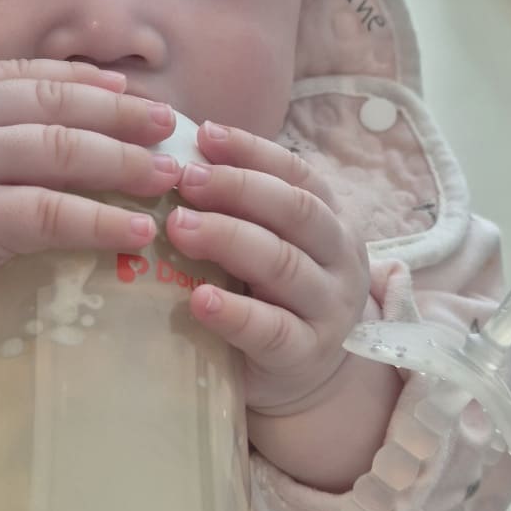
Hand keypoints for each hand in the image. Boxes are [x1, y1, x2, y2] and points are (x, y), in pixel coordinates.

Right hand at [0, 59, 182, 333]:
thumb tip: (70, 118)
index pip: (31, 75)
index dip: (89, 84)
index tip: (134, 94)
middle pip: (56, 106)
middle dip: (122, 116)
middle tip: (171, 128)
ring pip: (59, 152)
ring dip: (122, 162)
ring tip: (166, 176)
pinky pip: (49, 215)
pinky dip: (100, 221)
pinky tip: (135, 231)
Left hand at [166, 122, 369, 413]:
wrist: (308, 376)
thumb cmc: (274, 295)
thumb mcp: (270, 243)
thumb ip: (239, 209)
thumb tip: (171, 159)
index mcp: (331, 220)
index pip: (297, 173)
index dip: (252, 152)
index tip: (203, 134)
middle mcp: (339, 258)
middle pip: (295, 211)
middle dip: (237, 188)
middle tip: (183, 179)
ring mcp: (328, 309)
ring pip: (283, 264)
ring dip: (228, 238)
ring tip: (178, 226)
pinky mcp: (306, 355)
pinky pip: (272, 330)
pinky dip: (234, 312)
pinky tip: (198, 300)